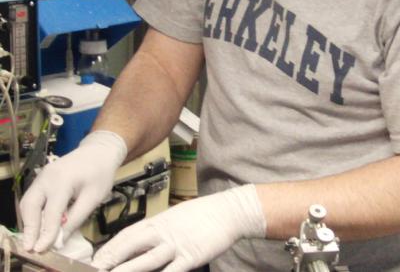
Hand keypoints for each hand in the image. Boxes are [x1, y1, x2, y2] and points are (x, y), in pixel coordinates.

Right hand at [20, 131, 126, 251]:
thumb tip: (59, 240)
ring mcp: (42, 175)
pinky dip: (33, 212)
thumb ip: (76, 218)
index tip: (42, 249)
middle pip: (30, 205)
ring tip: (35, 238)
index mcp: (63, 180)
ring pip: (27, 202)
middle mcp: (47, 177)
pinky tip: (40, 224)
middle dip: (30, 228)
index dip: (46, 232)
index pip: (51, 211)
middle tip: (31, 246)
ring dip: (29, 221)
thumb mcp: (94, 197)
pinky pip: (32, 197)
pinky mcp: (41, 177)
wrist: (100, 150)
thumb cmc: (100, 173)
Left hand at [92, 185, 265, 271]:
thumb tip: (136, 244)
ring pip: (146, 260)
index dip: (109, 248)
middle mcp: (163, 231)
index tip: (94, 262)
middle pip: (131, 246)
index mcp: (159, 221)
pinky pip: (171, 271)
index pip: (127, 234)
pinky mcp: (191, 256)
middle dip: (111, 260)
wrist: (229, 211)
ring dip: (127, 271)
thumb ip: (157, 231)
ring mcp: (176, 244)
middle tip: (94, 271)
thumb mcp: (176, 218)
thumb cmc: (202, 216)